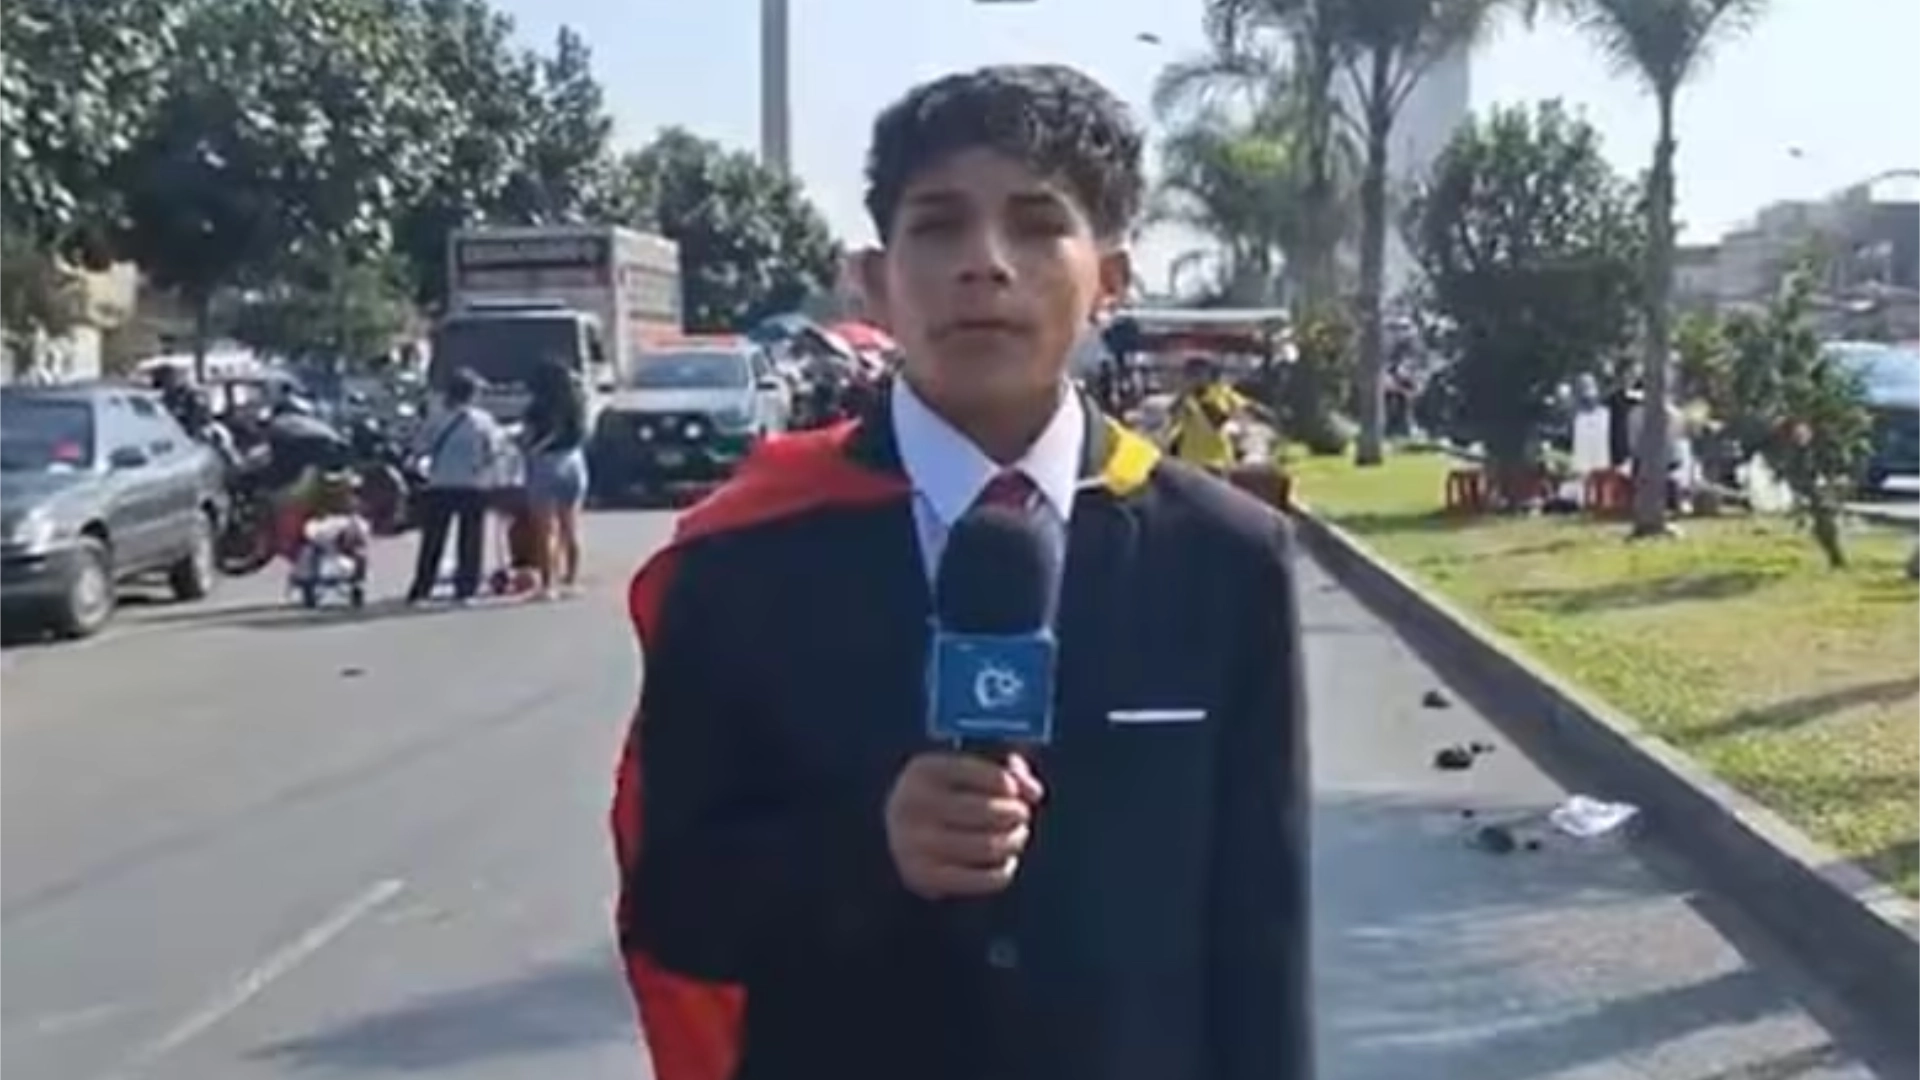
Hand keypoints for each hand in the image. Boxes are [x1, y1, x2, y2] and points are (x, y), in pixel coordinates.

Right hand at [884, 751, 1044, 900]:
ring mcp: (914, 843)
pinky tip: (1004, 861)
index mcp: (923, 770)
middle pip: (989, 812)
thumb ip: (1007, 772)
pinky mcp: (923, 877)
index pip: (986, 774)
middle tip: (1022, 815)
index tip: (1014, 791)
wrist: (896, 833)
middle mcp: (912, 804)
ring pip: (989, 846)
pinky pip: (982, 879)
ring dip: (1014, 841)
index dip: (1011, 784)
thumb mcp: (967, 773)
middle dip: (1017, 813)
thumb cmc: (944, 797)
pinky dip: (1003, 871)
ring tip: (1017, 835)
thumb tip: (1033, 792)